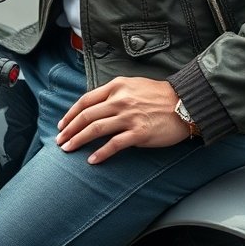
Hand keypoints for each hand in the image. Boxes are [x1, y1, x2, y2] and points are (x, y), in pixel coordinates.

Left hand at [56, 77, 191, 163]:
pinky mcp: (139, 133)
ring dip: (78, 140)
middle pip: (86, 116)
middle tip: (60, 141)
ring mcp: (129, 116)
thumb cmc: (160, 95)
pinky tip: (92, 160)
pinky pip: (114, 144)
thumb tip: (97, 107)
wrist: (185, 103)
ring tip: (68, 150)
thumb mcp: (134, 85)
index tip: (62, 124)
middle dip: (69, 130)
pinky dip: (100, 153)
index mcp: (117, 87)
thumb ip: (115, 93)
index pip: (86, 100)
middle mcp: (120, 100)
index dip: (70, 113)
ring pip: (95, 129)